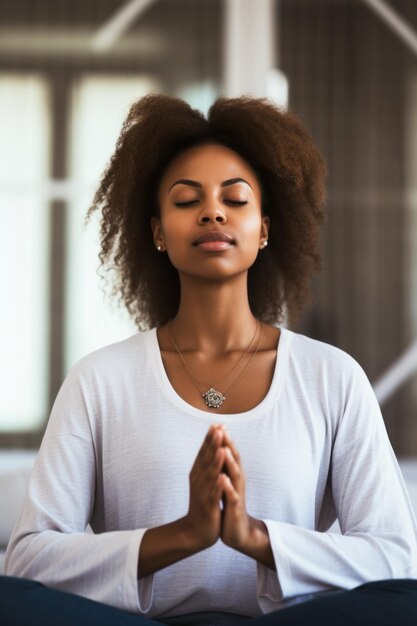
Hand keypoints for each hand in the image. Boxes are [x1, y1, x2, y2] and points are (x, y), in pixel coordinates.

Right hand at [184, 424, 226, 549]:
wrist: (195, 531)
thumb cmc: (202, 503)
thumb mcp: (203, 481)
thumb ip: (205, 464)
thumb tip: (211, 446)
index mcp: (197, 473)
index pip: (204, 453)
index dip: (209, 439)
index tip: (216, 423)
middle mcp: (198, 480)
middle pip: (206, 459)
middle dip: (212, 444)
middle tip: (218, 428)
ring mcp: (203, 493)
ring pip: (210, 475)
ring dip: (215, 461)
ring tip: (221, 448)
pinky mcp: (208, 507)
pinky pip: (214, 495)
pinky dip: (218, 486)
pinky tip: (222, 477)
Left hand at [219, 429, 251, 549]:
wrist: (237, 531)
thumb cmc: (229, 506)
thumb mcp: (226, 484)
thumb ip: (224, 468)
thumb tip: (219, 449)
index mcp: (233, 475)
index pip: (229, 454)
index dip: (223, 440)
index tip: (216, 423)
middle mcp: (237, 481)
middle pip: (234, 460)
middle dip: (228, 445)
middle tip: (223, 429)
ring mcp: (237, 494)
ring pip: (235, 475)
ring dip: (230, 462)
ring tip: (224, 450)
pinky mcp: (235, 508)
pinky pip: (232, 496)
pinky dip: (228, 487)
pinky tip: (223, 479)